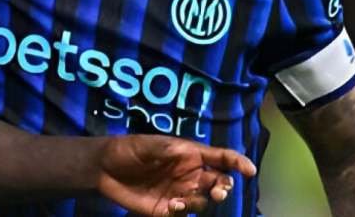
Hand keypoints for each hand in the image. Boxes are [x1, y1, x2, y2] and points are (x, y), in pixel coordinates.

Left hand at [95, 135, 256, 215]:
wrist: (104, 168)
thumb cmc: (129, 149)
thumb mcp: (150, 144)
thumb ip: (172, 149)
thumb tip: (194, 153)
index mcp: (190, 155)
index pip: (220, 158)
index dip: (237, 162)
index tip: (249, 170)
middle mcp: (190, 175)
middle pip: (218, 182)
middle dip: (223, 187)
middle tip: (218, 191)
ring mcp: (181, 192)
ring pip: (204, 201)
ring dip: (200, 201)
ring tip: (181, 200)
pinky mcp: (168, 209)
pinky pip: (184, 214)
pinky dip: (183, 211)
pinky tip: (173, 205)